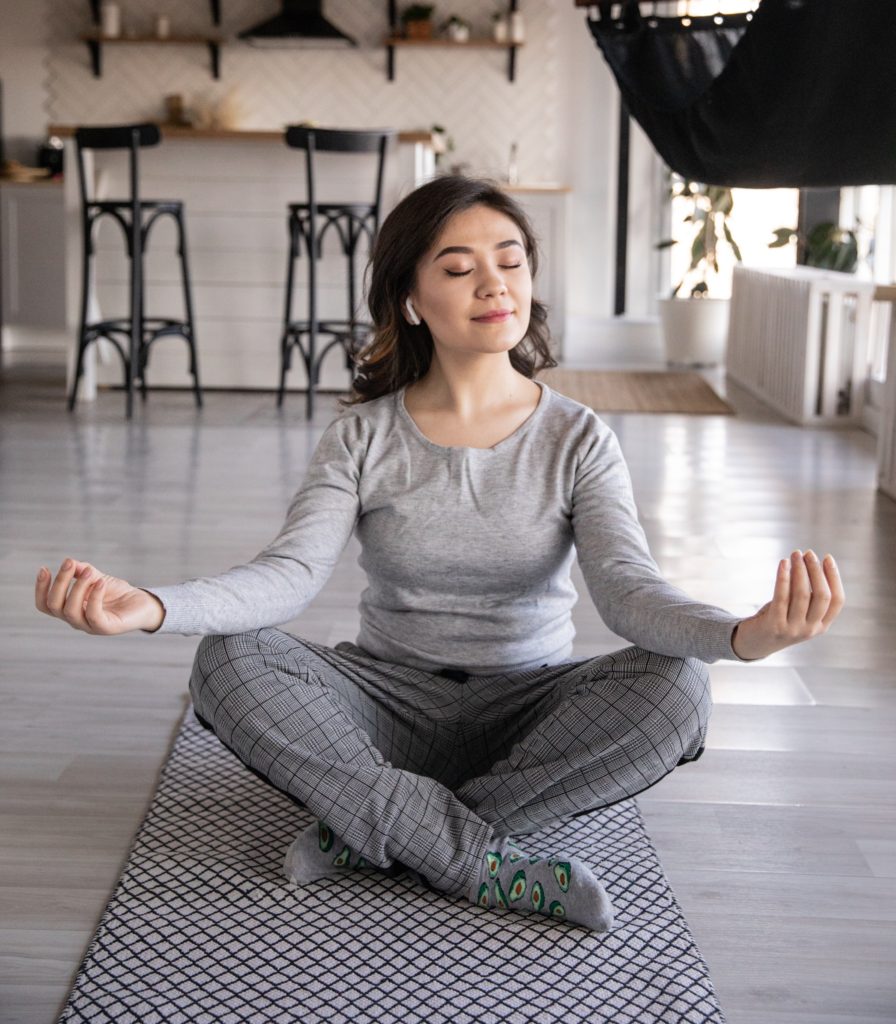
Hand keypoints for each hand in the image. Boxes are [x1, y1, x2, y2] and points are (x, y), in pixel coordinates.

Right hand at [35, 558, 164, 634]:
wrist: (142, 604)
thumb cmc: (117, 593)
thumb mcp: (96, 578)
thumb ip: (82, 571)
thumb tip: (70, 562)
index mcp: (69, 609)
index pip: (45, 604)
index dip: (40, 588)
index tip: (44, 568)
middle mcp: (76, 620)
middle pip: (54, 605)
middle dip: (60, 582)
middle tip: (69, 563)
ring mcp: (89, 626)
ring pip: (70, 610)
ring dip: (78, 587)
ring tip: (90, 572)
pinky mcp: (105, 628)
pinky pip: (93, 614)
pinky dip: (94, 596)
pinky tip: (101, 582)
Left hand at [731, 550, 844, 660]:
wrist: (754, 642)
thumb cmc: (779, 619)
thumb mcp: (800, 611)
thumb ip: (810, 596)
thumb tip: (813, 563)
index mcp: (822, 625)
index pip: (838, 600)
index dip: (834, 577)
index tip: (828, 558)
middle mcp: (810, 629)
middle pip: (822, 596)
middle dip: (816, 571)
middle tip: (808, 553)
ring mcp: (793, 629)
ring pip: (802, 594)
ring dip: (800, 570)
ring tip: (795, 554)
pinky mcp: (774, 625)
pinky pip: (782, 596)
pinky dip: (783, 577)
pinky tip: (783, 563)